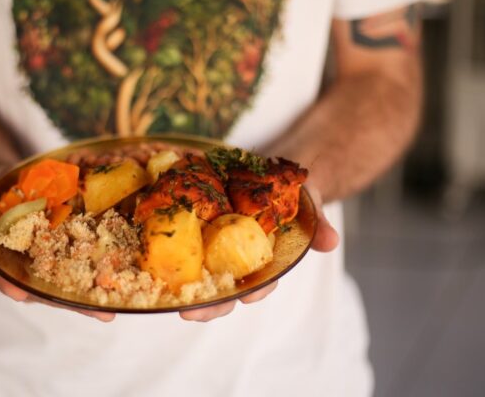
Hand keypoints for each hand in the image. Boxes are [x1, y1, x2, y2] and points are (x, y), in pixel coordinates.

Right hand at [0, 166, 114, 321]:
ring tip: (108, 309)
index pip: (0, 274)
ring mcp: (45, 260)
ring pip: (62, 284)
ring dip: (84, 299)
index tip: (18, 293)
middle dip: (63, 301)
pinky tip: (116, 286)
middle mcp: (23, 265)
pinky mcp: (65, 249)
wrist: (14, 177)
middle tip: (88, 311)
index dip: (8, 283)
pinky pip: (78, 265)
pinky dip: (94, 275)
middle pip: (39, 288)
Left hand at [180, 183, 337, 321]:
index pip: (263, 282)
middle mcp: (240, 261)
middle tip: (192, 313)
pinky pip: (183, 247)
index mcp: (266, 260)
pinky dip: (169, 258)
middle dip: (211, 305)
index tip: (247, 297)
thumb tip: (332, 241)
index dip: (255, 290)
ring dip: (186, 292)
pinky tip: (152, 264)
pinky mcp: (197, 232)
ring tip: (171, 303)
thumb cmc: (290, 193)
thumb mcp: (309, 203)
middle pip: (225, 290)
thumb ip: (318, 224)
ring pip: (201, 278)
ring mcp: (217, 249)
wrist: (267, 171)